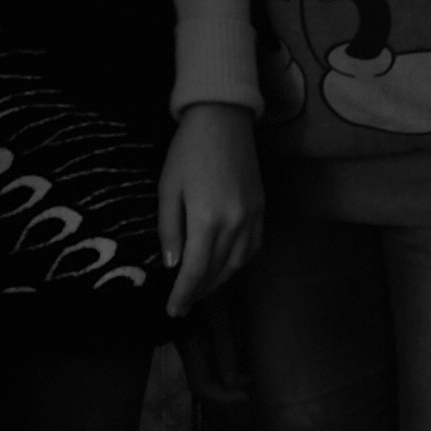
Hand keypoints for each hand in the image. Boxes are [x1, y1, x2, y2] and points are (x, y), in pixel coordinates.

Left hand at [158, 101, 264, 317]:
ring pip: (238, 264)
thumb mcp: (167, 189)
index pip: (195, 270)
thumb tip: (172, 265)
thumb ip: (169, 229)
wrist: (223, 120)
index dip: (183, 294)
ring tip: (199, 290)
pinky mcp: (262, 209)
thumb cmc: (187, 151)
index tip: (172, 310)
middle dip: (199, 292)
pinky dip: (237, 263)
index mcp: (207, 219)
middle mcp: (235, 223)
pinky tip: (224, 266)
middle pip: (218, 271)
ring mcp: (253, 217)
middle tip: (182, 305)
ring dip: (219, 281)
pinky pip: (252, 248)